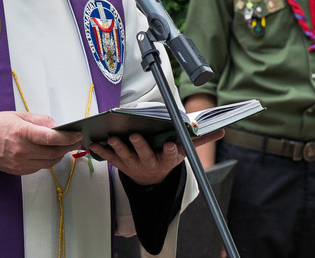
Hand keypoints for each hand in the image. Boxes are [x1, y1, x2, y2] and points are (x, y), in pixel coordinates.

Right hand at [0, 111, 83, 175]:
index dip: (68, 137)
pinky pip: (40, 167)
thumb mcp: (19, 115)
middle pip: (53, 152)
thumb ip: (41, 120)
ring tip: (66, 146)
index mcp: (22, 133)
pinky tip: (51, 153)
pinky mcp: (18, 171)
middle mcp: (22, 150)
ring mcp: (20, 163)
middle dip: (68, 146)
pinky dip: (48, 160)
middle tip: (76, 140)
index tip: (77, 134)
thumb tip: (58, 126)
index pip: (52, 138)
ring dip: (60, 154)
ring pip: (49, 162)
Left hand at [90, 129, 224, 186]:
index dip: (171, 150)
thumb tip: (220, 131)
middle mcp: (151, 163)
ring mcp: (135, 165)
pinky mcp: (122, 165)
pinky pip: (111, 158)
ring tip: (113, 138)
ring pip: (126, 157)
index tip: (171, 144)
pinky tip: (94, 143)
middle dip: (140, 145)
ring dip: (119, 147)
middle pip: (146, 154)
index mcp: (167, 159)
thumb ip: (199, 140)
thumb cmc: (167, 159)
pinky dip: (102, 151)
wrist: (152, 181)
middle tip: (135, 136)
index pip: (171, 154)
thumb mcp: (185, 152)